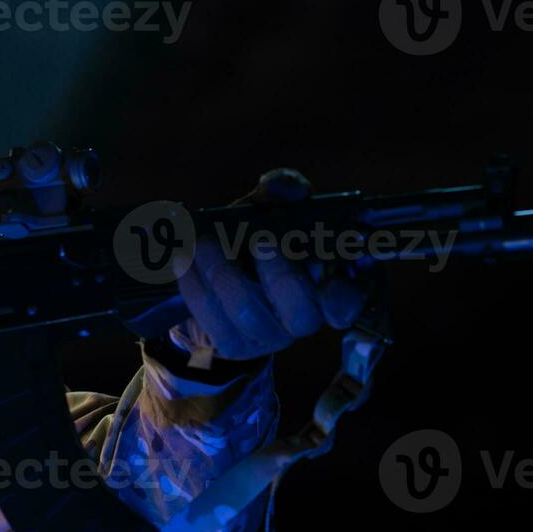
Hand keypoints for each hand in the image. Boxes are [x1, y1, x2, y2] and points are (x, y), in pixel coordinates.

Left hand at [176, 168, 366, 362]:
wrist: (214, 279)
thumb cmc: (251, 239)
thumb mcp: (266, 212)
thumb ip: (281, 195)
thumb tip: (287, 187)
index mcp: (324, 286)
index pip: (348, 302)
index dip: (343, 295)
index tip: (327, 270)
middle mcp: (302, 318)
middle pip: (302, 314)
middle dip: (280, 277)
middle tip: (261, 240)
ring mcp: (267, 336)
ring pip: (250, 315)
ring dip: (224, 274)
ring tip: (206, 242)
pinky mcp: (232, 344)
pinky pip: (212, 320)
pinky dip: (195, 285)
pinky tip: (185, 259)